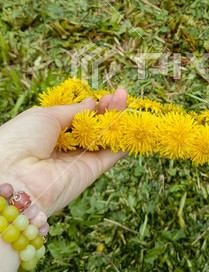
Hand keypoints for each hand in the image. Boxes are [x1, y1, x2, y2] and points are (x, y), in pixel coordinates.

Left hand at [0, 89, 126, 216]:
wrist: (15, 176)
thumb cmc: (21, 139)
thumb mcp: (45, 116)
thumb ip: (72, 110)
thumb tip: (91, 102)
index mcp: (50, 134)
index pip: (78, 119)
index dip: (92, 107)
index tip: (103, 96)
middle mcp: (66, 148)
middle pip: (94, 127)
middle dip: (107, 110)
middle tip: (119, 95)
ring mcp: (80, 160)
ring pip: (105, 138)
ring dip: (117, 120)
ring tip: (125, 100)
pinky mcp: (92, 172)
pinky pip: (111, 154)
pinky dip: (123, 140)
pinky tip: (130, 123)